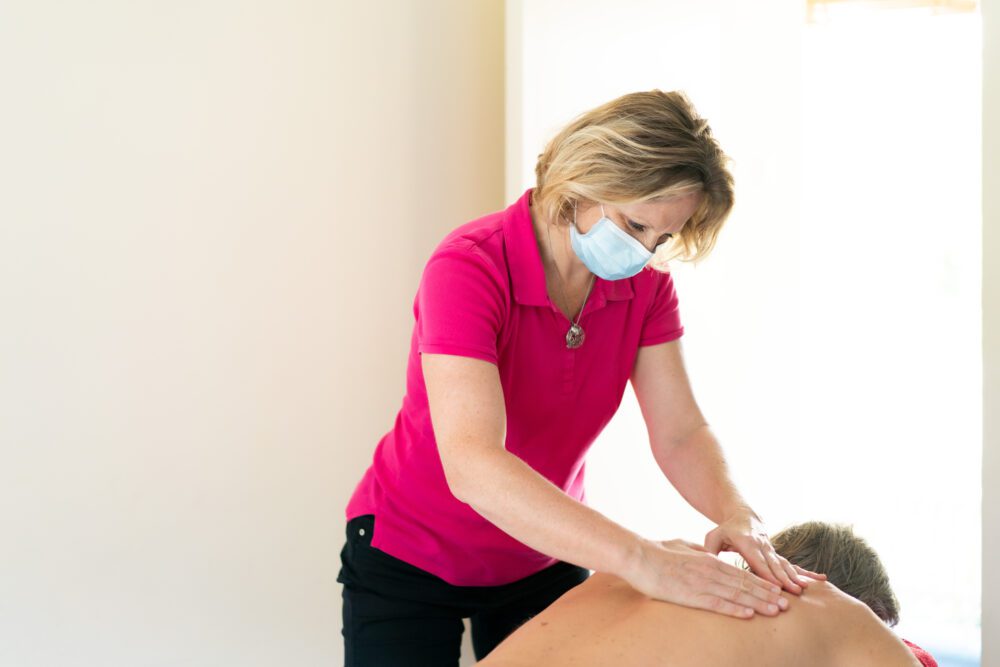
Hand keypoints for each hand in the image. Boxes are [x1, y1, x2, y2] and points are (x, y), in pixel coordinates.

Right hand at [622, 536, 788, 618]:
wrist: (639, 556)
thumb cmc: (658, 552)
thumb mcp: (682, 546)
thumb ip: (698, 550)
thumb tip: (706, 552)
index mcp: (708, 559)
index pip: (740, 572)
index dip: (760, 582)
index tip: (775, 590)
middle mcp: (710, 570)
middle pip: (744, 584)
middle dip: (766, 595)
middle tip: (785, 604)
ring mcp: (701, 583)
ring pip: (736, 594)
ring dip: (758, 603)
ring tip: (775, 611)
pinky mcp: (690, 595)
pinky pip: (717, 604)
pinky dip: (735, 609)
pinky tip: (749, 614)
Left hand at [704, 508, 827, 594]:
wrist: (744, 515)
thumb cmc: (726, 529)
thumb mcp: (713, 536)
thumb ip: (709, 550)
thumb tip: (706, 563)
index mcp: (746, 542)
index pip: (757, 560)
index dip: (766, 573)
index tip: (775, 586)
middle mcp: (762, 546)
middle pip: (774, 565)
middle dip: (784, 579)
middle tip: (794, 592)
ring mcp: (771, 550)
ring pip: (785, 565)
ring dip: (795, 577)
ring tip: (805, 588)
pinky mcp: (777, 554)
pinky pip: (792, 564)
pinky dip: (805, 572)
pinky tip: (820, 579)